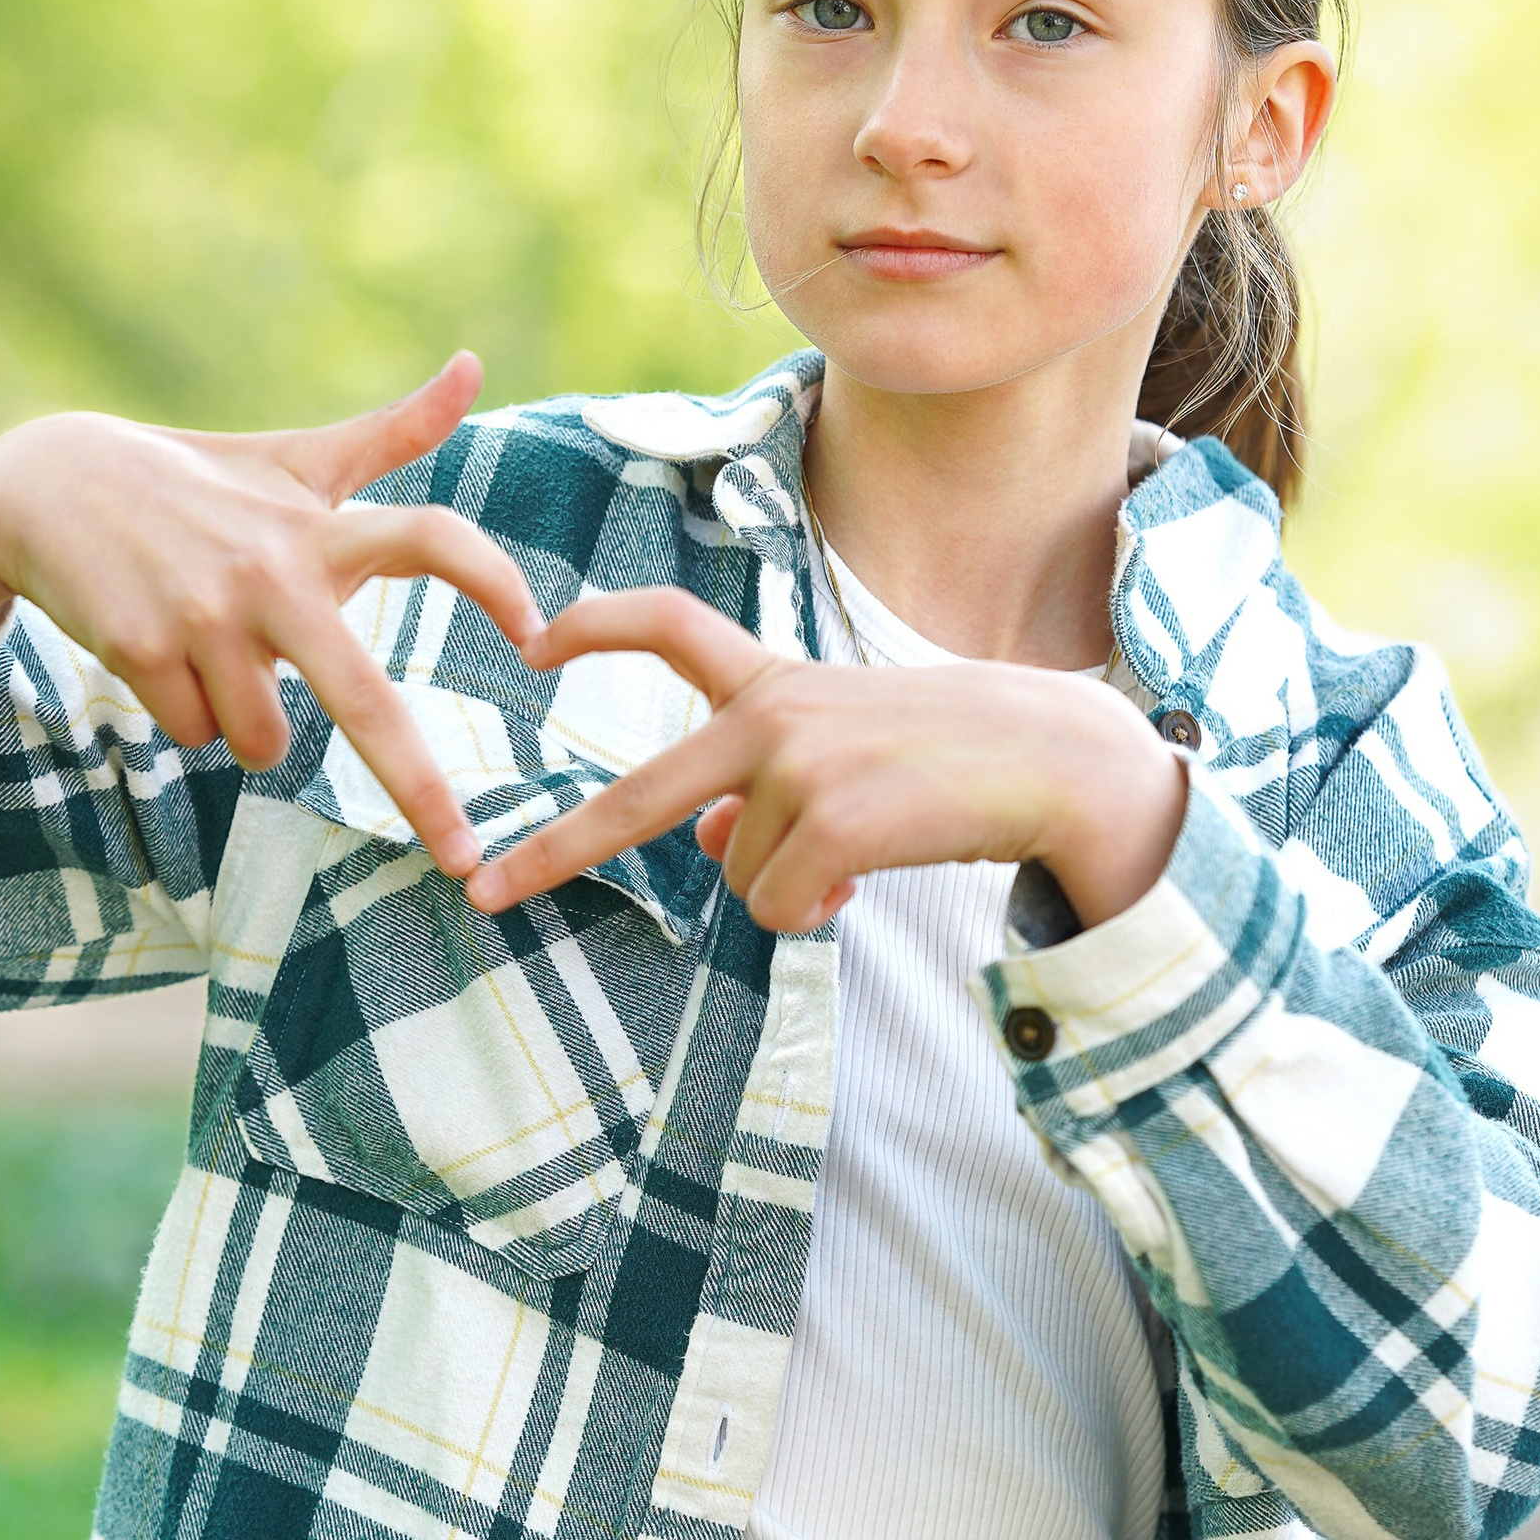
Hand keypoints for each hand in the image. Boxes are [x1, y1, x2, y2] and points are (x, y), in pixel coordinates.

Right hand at [0, 356, 541, 875]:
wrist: (53, 486)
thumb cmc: (200, 482)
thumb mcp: (297, 459)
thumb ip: (393, 430)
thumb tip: (473, 363)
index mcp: (320, 528)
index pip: (428, 539)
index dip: (489, 580)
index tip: (539, 636)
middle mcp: (272, 571)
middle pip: (362, 698)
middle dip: (416, 788)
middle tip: (463, 862)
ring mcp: (206, 615)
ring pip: (262, 739)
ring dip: (245, 723)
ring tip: (213, 652)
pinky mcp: (143, 650)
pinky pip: (196, 734)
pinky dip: (185, 713)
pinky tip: (161, 654)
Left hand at [466, 587, 1189, 934]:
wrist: (1052, 762)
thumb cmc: (950, 761)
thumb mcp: (847, 755)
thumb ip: (762, 789)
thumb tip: (701, 850)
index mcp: (776, 683)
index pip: (671, 628)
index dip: (598, 626)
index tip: (533, 639)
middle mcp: (774, 715)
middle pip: (642, 795)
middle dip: (556, 849)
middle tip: (487, 893)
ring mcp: (800, 766)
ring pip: (739, 875)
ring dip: (792, 887)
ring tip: (863, 852)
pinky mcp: (834, 820)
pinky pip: (778, 905)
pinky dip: (815, 912)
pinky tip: (864, 882)